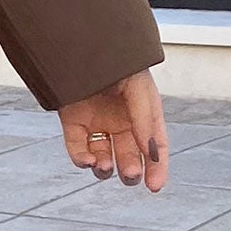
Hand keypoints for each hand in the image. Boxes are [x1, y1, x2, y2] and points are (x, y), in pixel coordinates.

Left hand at [59, 71, 168, 190]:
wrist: (82, 43)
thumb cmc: (118, 62)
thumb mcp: (139, 89)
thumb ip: (145, 120)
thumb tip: (149, 154)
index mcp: (142, 113)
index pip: (154, 146)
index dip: (157, 168)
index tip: (155, 187)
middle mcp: (121, 122)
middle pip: (128, 156)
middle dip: (130, 170)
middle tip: (130, 175)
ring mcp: (96, 123)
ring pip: (103, 157)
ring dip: (105, 168)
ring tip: (105, 166)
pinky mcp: (72, 123)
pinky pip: (78, 149)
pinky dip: (82, 159)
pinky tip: (87, 160)